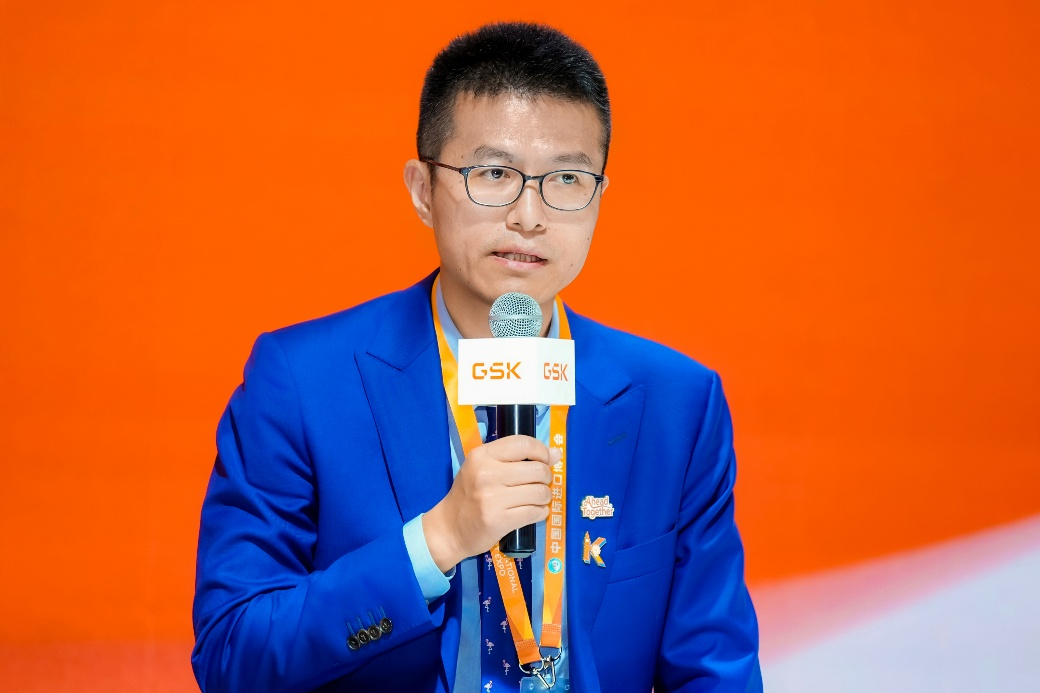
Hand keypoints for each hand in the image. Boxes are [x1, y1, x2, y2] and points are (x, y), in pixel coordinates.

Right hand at [422, 435, 560, 571]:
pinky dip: (540, 512)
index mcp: (481, 456)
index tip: (546, 460)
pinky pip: (535, 512)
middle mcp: (486, 474)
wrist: (450, 528)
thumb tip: (556, 454)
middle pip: (537, 469)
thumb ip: (517, 458)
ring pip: (540, 492)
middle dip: (546, 477)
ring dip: (545, 496)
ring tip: (536, 499)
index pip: (523, 444)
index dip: (541, 451)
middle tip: (540, 483)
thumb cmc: (469, 495)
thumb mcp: (484, 468)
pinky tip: (533, 511)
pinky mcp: (499, 520)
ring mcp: (492, 499)